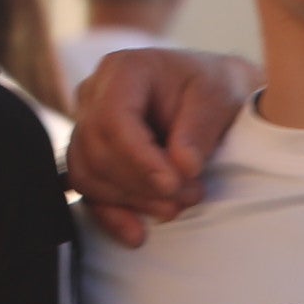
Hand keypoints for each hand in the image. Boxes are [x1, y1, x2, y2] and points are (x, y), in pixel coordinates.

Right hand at [64, 48, 251, 248]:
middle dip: (142, 184)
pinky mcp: (90, 155)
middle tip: (192, 195)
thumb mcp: (218, 98)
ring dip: (132, 201)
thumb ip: (199, 130)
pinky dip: (110, 214)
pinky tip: (136, 234)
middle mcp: (94, 94)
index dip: (138, 158)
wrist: (210, 95)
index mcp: (122, 69)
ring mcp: (86, 125)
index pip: (113, 119)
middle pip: (98, 150)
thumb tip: (182, 168)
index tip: (172, 184)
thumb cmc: (214, 88)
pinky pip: (87, 190)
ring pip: (88, 174)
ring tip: (177, 207)